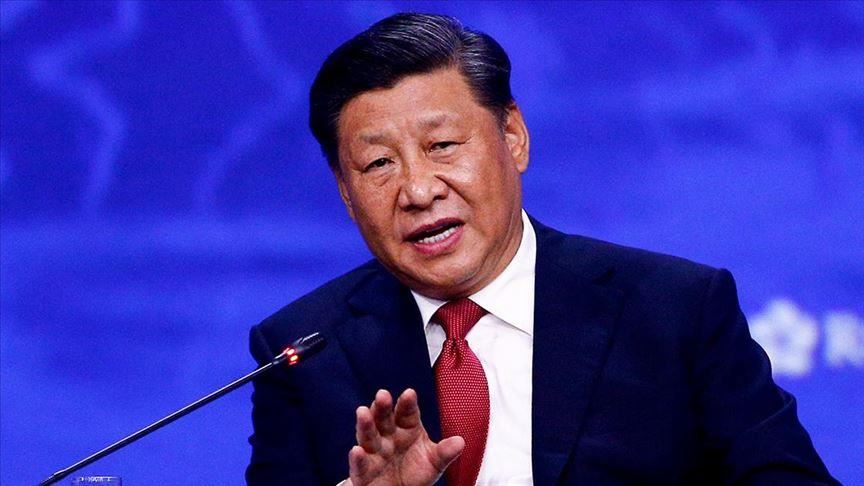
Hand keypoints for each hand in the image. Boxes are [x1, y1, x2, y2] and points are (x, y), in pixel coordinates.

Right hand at [346, 388, 463, 485]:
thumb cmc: (415, 472)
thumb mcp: (434, 463)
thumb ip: (444, 452)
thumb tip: (460, 442)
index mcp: (406, 428)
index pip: (407, 412)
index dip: (407, 403)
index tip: (409, 394)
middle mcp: (388, 436)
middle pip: (384, 418)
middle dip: (382, 407)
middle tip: (382, 395)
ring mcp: (374, 452)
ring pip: (368, 436)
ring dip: (365, 424)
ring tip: (363, 412)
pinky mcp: (363, 472)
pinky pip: (360, 464)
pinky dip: (357, 458)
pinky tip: (357, 450)